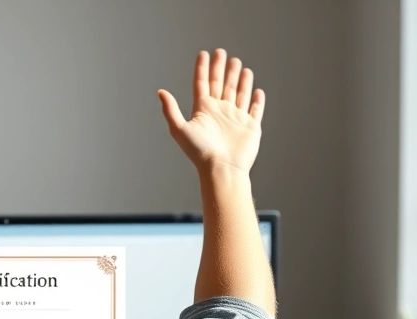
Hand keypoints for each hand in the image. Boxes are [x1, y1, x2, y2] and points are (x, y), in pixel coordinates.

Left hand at [157, 49, 264, 173]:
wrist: (222, 168)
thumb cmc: (200, 152)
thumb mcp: (180, 129)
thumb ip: (170, 110)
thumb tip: (160, 91)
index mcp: (203, 110)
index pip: (202, 84)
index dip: (202, 68)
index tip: (203, 54)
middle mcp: (219, 112)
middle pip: (220, 84)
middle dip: (221, 68)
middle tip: (222, 52)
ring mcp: (235, 118)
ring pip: (238, 93)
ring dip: (238, 79)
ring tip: (239, 64)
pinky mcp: (250, 126)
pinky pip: (254, 109)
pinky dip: (256, 100)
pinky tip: (256, 90)